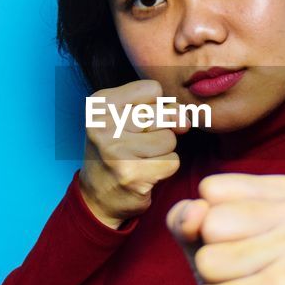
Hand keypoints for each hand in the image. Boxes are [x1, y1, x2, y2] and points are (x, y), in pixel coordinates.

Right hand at [79, 79, 184, 228]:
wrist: (99, 195)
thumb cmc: (120, 149)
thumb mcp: (131, 118)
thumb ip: (162, 107)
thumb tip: (184, 120)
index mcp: (101, 104)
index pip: (152, 90)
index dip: (155, 107)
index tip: (138, 122)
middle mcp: (104, 125)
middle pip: (163, 115)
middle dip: (160, 131)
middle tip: (139, 145)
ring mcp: (116, 150)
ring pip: (169, 139)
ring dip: (163, 152)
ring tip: (141, 159)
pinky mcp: (132, 174)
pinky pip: (172, 162)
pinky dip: (165, 169)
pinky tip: (146, 173)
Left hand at [166, 173, 284, 284]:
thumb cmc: (252, 281)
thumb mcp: (213, 241)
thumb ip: (188, 216)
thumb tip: (193, 212)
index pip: (212, 189)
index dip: (210, 224)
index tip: (245, 244)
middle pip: (210, 223)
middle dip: (214, 256)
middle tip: (248, 273)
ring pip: (208, 260)